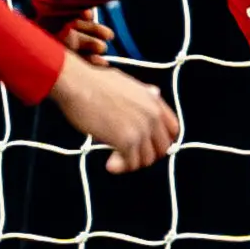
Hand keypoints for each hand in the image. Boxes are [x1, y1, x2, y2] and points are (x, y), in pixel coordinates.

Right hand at [53, 49, 177, 172]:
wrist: (76, 84)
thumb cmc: (93, 82)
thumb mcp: (126, 82)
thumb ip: (144, 92)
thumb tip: (156, 92)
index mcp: (154, 101)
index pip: (173, 130)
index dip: (161, 140)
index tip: (148, 145)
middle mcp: (152, 116)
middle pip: (162, 149)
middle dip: (146, 154)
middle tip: (129, 155)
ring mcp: (141, 130)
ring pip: (146, 159)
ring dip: (132, 162)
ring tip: (116, 158)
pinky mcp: (127, 142)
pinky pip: (130, 163)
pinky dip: (120, 166)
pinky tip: (110, 164)